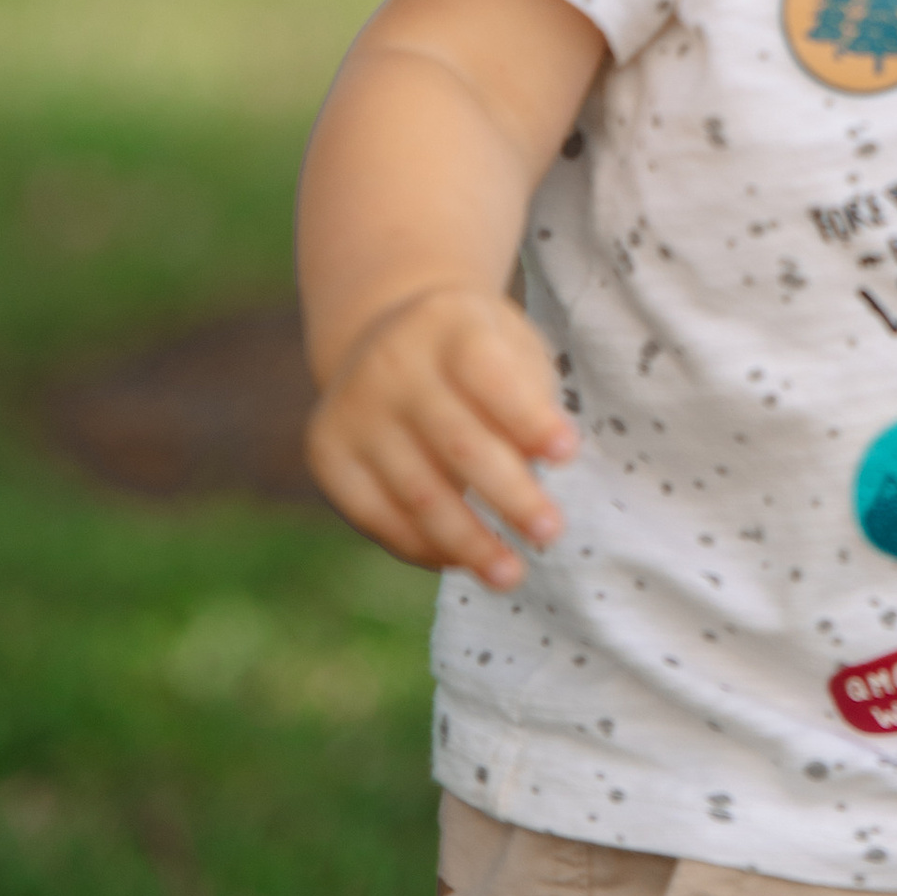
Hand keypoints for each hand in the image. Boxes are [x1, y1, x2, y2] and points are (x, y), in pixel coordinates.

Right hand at [305, 284, 577, 591]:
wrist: (388, 334)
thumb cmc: (476, 353)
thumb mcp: (510, 347)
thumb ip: (528, 399)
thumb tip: (535, 473)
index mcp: (447, 322)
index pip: (491, 376)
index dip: (529, 419)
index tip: (568, 454)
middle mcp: (391, 362)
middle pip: (458, 443)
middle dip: (510, 496)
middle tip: (550, 533)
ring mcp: (353, 409)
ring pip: (418, 493)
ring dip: (468, 542)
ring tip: (510, 573)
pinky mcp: (327, 452)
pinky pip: (377, 516)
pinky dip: (423, 547)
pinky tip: (461, 561)